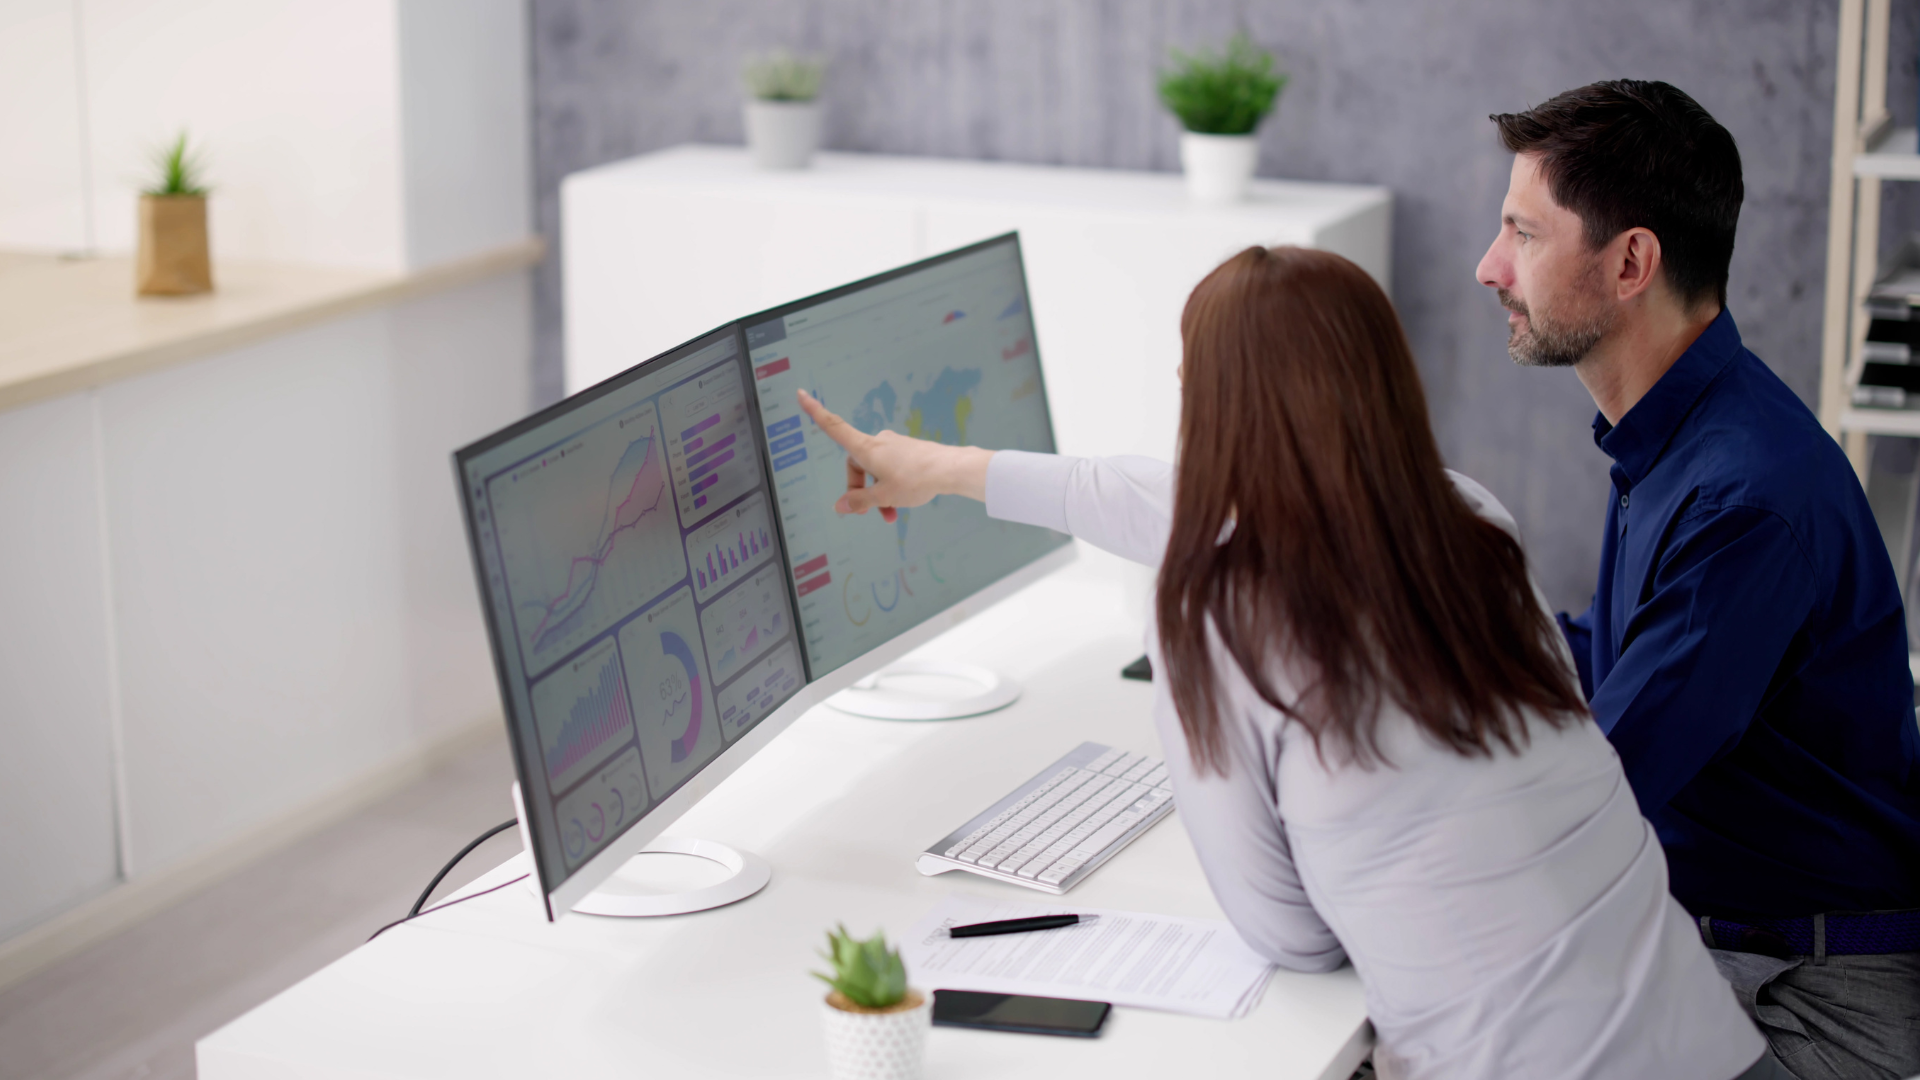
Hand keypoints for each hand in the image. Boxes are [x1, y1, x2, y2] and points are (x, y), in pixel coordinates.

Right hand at [796, 390, 993, 521]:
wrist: (950, 469)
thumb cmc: (915, 480)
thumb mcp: (884, 496)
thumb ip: (860, 501)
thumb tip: (840, 506)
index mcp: (866, 449)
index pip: (834, 427)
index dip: (815, 412)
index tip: (800, 394)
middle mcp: (878, 442)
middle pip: (857, 464)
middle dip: (860, 489)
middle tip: (869, 512)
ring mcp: (894, 445)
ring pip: (876, 471)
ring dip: (878, 493)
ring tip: (889, 515)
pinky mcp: (908, 451)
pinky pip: (891, 469)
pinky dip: (891, 486)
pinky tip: (901, 503)